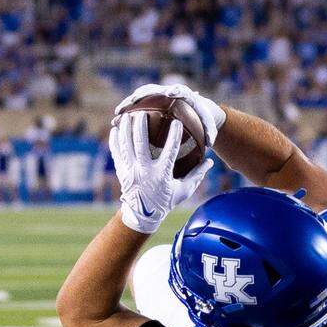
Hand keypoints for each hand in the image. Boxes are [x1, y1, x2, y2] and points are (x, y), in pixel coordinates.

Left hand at [112, 112, 213, 233]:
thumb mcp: (183, 190)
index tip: (177, 122)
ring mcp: (131, 171)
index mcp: (161, 175)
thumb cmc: (165, 201)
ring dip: (126, 129)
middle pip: (141, 144)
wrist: (143, 214)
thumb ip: (196, 175)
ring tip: (128, 115)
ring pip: (126, 146)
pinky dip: (115, 140)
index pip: (169, 151)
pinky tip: (115, 129)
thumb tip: (210, 161)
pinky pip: (116, 153)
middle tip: (143, 112)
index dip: (174, 136)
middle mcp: (144, 172)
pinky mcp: (122, 172)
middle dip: (140, 126)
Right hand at [114, 83, 225, 146]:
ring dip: (129, 103)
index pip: (179, 89)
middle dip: (142, 95)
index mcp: (184, 95)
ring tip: (118, 113)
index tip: (169, 93)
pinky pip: (136, 104)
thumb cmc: (203, 118)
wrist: (198, 108)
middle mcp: (168, 91)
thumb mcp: (208, 126)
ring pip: (140, 96)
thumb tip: (211, 143)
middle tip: (133, 102)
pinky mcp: (150, 100)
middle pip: (153, 89)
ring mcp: (157, 94)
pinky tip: (117, 122)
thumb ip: (210, 133)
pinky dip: (127, 111)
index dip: (174, 89)